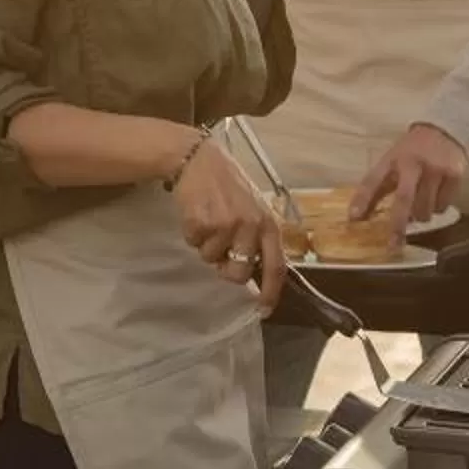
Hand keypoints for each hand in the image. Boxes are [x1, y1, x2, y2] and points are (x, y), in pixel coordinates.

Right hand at [175, 139, 286, 310]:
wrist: (199, 159)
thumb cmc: (229, 184)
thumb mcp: (254, 207)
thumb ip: (258, 236)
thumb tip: (256, 272)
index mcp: (268, 223)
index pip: (276, 266)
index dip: (271, 291)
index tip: (264, 309)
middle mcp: (250, 225)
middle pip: (240, 273)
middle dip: (227, 270)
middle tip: (221, 253)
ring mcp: (225, 225)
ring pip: (212, 259)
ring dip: (207, 246)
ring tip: (208, 220)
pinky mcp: (201, 223)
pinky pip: (194, 244)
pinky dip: (192, 234)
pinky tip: (196, 214)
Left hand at [352, 123, 467, 228]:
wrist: (444, 130)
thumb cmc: (412, 151)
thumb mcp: (391, 161)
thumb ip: (377, 186)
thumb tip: (357, 216)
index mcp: (393, 158)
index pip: (374, 180)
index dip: (363, 200)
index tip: (353, 219)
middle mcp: (414, 163)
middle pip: (404, 200)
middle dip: (397, 226)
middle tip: (394, 245)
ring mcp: (436, 169)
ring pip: (425, 209)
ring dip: (420, 216)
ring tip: (420, 204)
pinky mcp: (455, 176)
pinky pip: (442, 207)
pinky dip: (436, 208)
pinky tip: (435, 195)